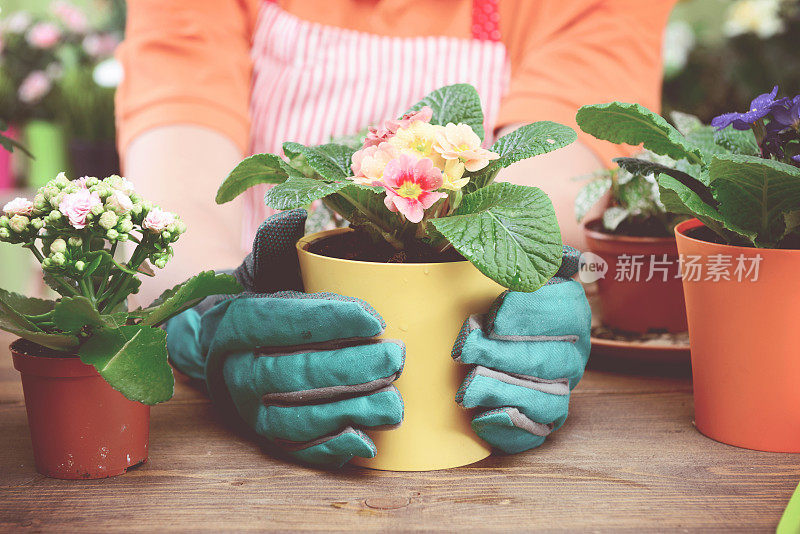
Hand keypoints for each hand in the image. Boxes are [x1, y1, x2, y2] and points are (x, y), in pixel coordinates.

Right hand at [165, 210, 403, 466]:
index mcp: (235, 324)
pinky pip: (296, 452)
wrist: (234, 351)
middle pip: (289, 375)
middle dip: (347, 368)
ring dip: (347, 411)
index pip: (275, 321)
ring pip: (294, 420)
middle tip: (396, 357)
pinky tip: (367, 441)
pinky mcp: (267, 438)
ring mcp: (250, 410)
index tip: (374, 316)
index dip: (325, 320)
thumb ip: (280, 243)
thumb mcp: (267, 268)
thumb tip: (296, 214)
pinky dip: (330, 451)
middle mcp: (236, 371)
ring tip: (395, 401)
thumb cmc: (268, 305)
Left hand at [452, 247, 590, 452]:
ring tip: (466, 386)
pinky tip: (481, 417)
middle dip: (504, 354)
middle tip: (465, 347)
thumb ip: (506, 244)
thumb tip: (529, 238)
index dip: (532, 311)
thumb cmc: (478, 293)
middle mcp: (572, 349)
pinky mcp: (543, 418)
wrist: (465, 338)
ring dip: (503, 391)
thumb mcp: (489, 261)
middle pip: (553, 357)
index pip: (567, 307)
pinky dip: (511, 428)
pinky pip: (538, 432)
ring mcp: (560, 386)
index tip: (493, 314)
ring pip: (549, 398)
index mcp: (566, 307)